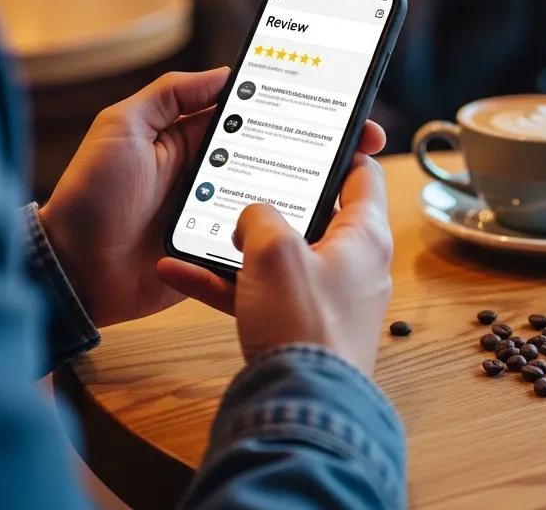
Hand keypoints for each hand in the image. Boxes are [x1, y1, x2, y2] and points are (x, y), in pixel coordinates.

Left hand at [39, 69, 386, 329]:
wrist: (71, 274)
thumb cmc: (90, 195)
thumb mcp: (122, 127)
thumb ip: (170, 94)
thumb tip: (224, 72)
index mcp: (191, 137)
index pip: (252, 111)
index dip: (292, 102)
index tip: (333, 96)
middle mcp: (211, 172)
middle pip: (276, 151)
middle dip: (320, 144)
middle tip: (363, 138)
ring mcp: (218, 214)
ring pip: (275, 195)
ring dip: (312, 188)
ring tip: (352, 180)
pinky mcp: (219, 252)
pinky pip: (260, 240)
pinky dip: (288, 234)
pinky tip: (320, 227)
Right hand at [157, 154, 392, 375]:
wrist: (300, 410)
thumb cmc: (304, 327)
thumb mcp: (275, 251)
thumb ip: (261, 216)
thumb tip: (253, 216)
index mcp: (365, 236)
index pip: (364, 175)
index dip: (342, 150)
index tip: (316, 135)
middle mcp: (353, 265)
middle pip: (315, 214)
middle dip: (274, 199)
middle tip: (245, 178)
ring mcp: (327, 298)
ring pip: (280, 256)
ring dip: (239, 244)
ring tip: (201, 226)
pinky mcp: (301, 328)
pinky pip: (261, 293)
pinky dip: (227, 283)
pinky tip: (181, 272)